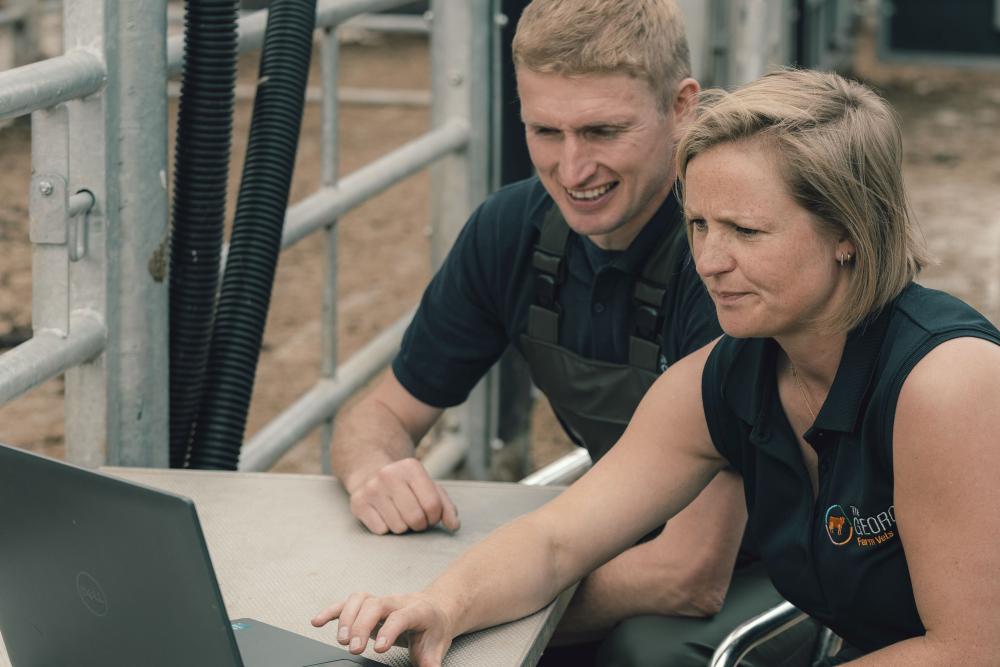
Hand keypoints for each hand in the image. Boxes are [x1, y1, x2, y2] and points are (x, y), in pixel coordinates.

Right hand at [312, 591, 453, 666]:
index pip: (400, 617)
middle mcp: (397, 602)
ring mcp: (381, 601)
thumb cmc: (433, 629)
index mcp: (418, 611)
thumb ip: (432, 664)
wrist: (434, 609)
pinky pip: (347, 603)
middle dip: (362, 625)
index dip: (389, 631)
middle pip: (376, 605)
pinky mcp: (368, 605)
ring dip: (347, 617)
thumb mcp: (437, 648)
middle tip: (354, 649)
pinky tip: (318, 621)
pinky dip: (332, 611)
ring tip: (341, 640)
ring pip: (360, 599)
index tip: (378, 649)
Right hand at [348, 458, 459, 533]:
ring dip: (403, 527)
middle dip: (420, 525)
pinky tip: (383, 515)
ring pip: (399, 527)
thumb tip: (454, 526)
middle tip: (415, 518)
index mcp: (411, 468)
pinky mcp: (358, 503)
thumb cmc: (406, 485)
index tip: (430, 515)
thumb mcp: (428, 487)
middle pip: (416, 518)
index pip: (433, 505)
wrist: (369, 471)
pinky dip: (386, 528)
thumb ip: (446, 506)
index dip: (435, 517)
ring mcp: (371, 488)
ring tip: (399, 514)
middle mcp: (389, 475)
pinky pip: (381, 530)